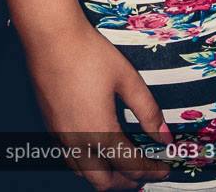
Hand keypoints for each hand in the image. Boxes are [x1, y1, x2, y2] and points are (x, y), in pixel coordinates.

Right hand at [24, 20, 171, 188]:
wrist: (51, 38)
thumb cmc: (89, 53)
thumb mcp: (126, 78)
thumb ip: (147, 110)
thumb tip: (164, 135)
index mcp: (100, 131)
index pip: (130, 165)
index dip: (151, 170)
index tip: (164, 167)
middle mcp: (78, 141)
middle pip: (104, 182)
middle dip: (127, 182)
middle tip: (144, 172)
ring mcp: (61, 136)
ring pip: (84, 175)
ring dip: (106, 177)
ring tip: (122, 168)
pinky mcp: (51, 126)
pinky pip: (70, 160)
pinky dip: (87, 165)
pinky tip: (96, 151)